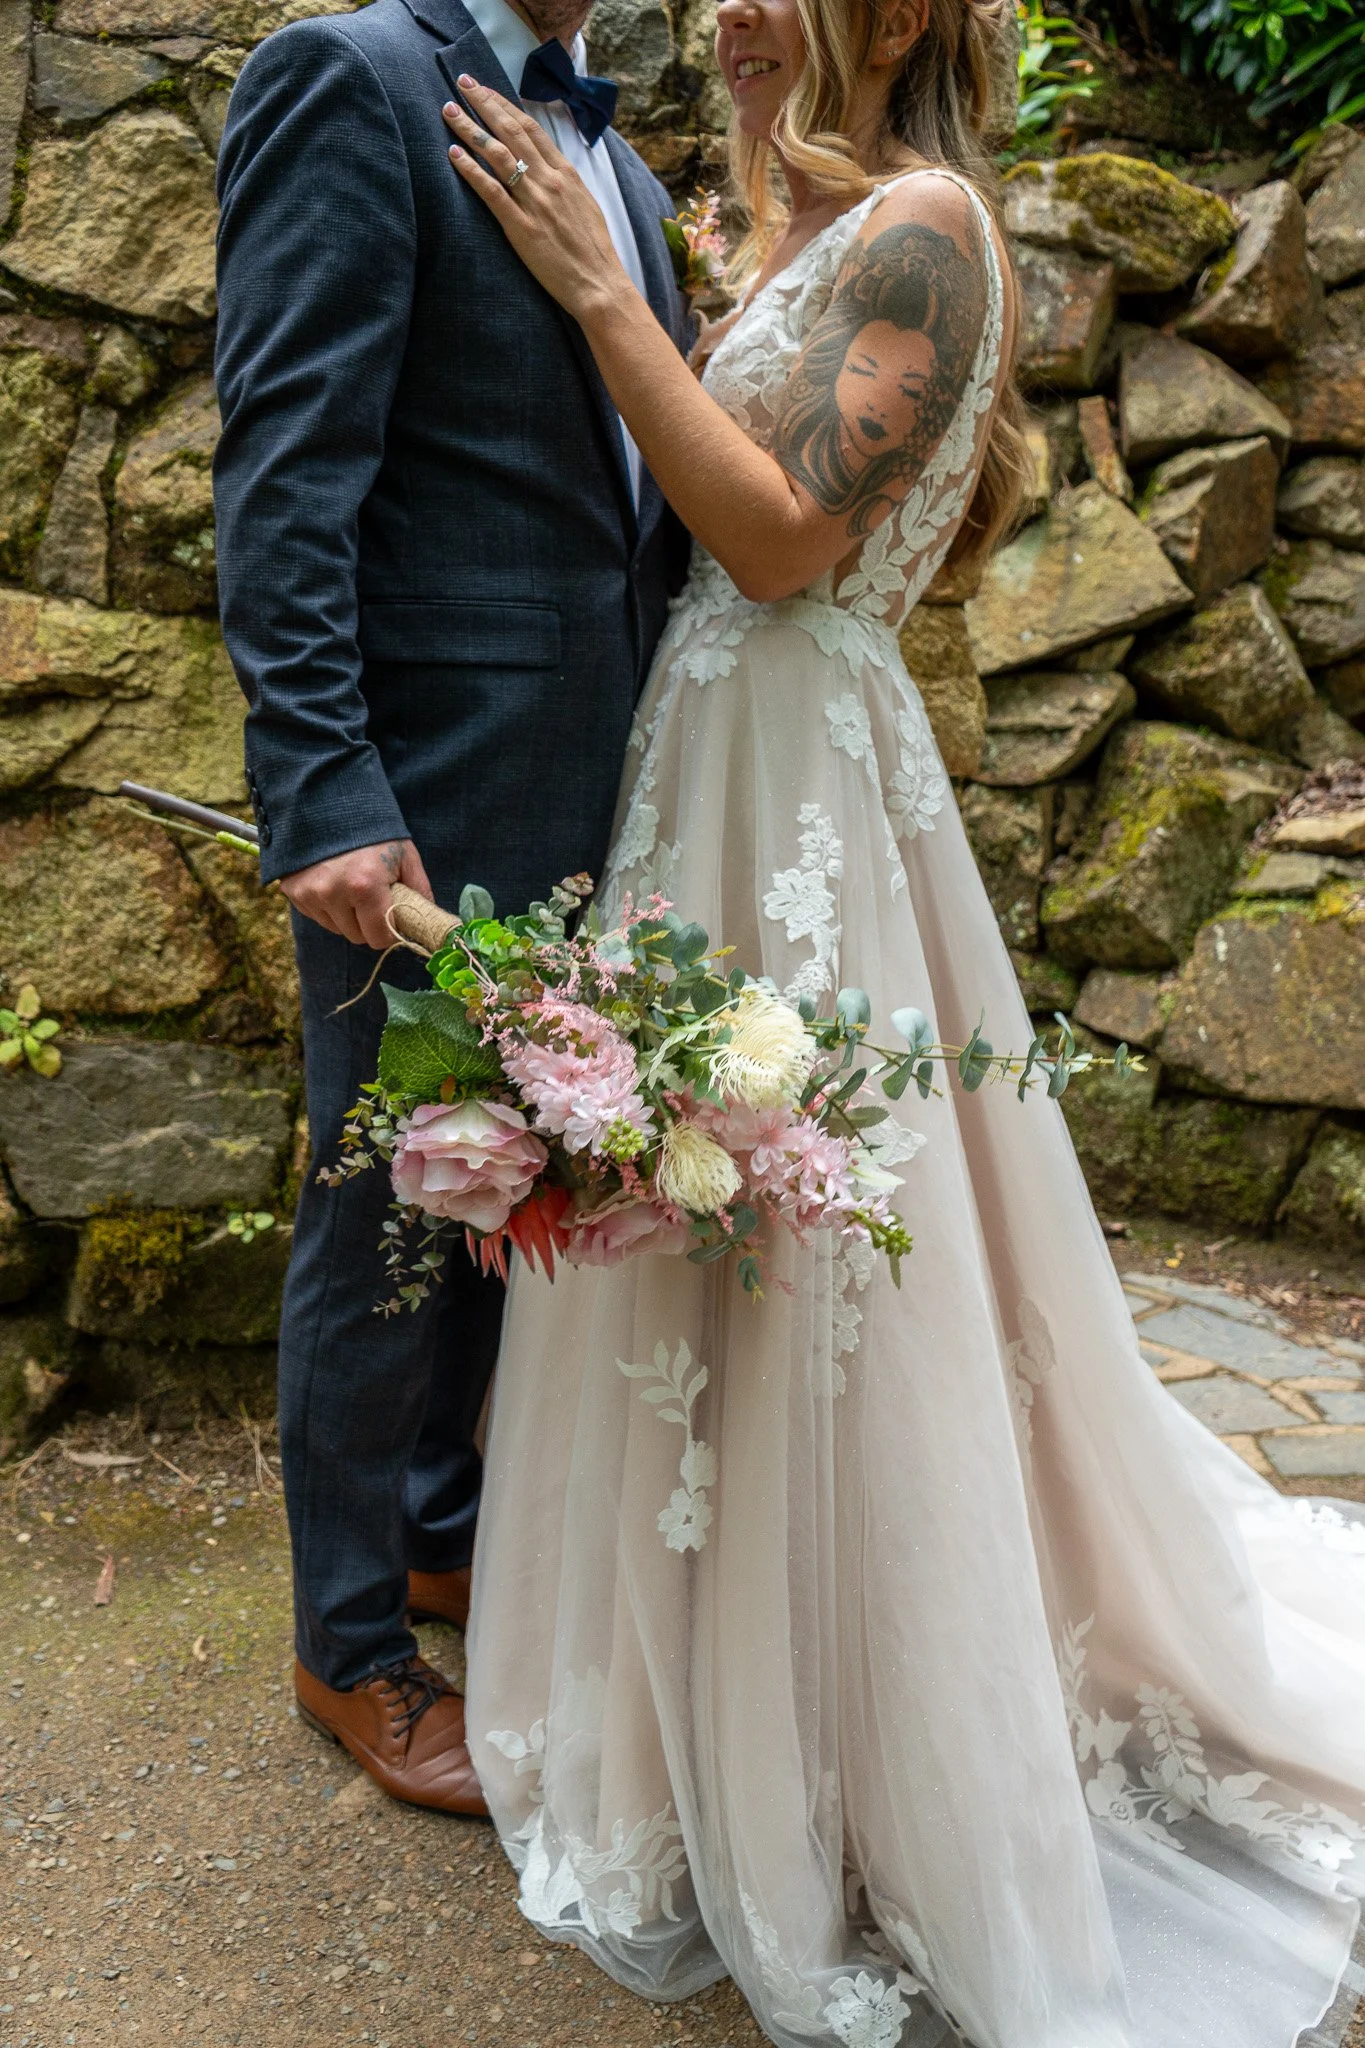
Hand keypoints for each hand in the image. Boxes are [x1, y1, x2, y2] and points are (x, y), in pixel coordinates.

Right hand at [280, 838, 433, 949]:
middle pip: (357, 936)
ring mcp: (309, 894)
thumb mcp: (404, 855)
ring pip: (336, 929)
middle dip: (368, 924)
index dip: (389, 932)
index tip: (393, 919)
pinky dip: (327, 907)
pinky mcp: (293, 891)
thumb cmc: (374, 831)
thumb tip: (428, 919)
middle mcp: (333, 894)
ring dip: (347, 917)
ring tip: (351, 886)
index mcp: (365, 887)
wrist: (329, 803)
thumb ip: (420, 890)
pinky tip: (333, 882)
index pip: (379, 938)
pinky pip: (316, 916)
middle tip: (373, 899)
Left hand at [442, 80, 625, 319]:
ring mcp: (535, 203)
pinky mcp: (521, 228)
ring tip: (449, 111)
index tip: (485, 89)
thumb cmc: (594, 251)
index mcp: (566, 174)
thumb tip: (547, 167)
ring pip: (498, 155)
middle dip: (484, 103)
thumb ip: (564, 183)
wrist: (600, 285)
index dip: (505, 105)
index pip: (530, 128)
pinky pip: (492, 192)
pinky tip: (454, 154)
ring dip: (470, 129)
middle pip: (511, 132)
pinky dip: (471, 170)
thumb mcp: (585, 205)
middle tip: (462, 83)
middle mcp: (550, 181)